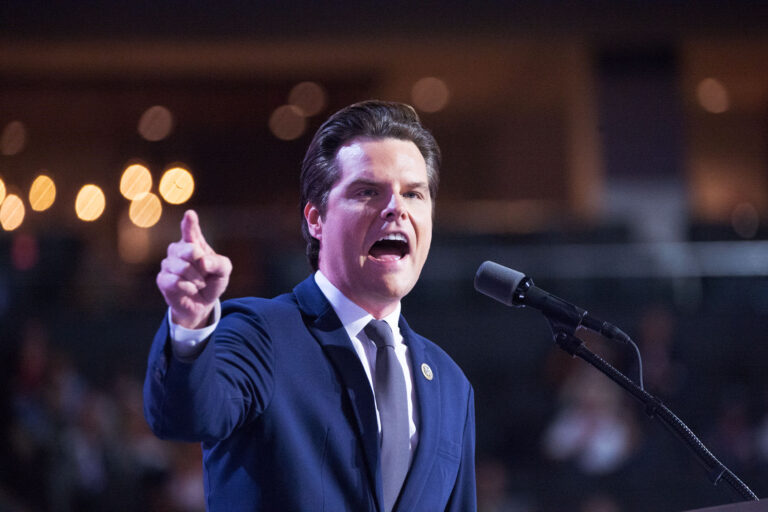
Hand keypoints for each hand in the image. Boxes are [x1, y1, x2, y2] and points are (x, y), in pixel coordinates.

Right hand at [156, 210, 232, 328]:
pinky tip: (191, 289)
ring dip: (196, 279)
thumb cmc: (212, 282)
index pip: (191, 230)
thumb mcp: (224, 272)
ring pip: (182, 267)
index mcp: (195, 243)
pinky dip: (188, 287)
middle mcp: (179, 250)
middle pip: (188, 249)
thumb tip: (203, 261)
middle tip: (205, 272)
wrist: (202, 303)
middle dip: (200, 262)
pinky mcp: (163, 279)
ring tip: (200, 284)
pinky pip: (175, 281)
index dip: (189, 223)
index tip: (190, 214)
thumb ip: (219, 263)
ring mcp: (169, 264)